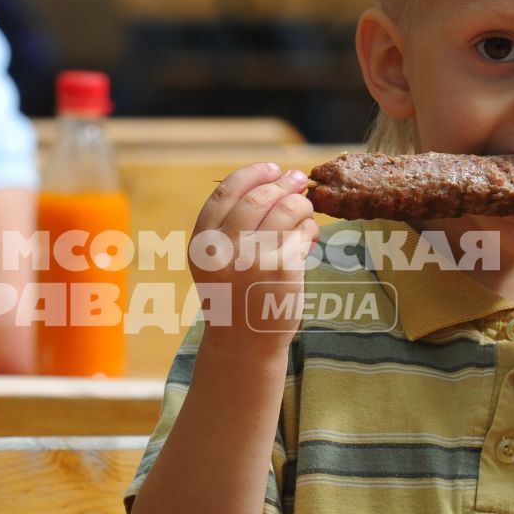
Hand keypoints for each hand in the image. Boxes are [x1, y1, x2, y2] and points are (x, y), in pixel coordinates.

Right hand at [191, 162, 318, 356]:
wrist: (243, 343)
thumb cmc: (233, 296)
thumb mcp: (215, 260)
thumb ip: (230, 226)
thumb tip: (271, 183)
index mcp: (203, 242)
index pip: (226, 192)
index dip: (252, 174)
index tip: (271, 169)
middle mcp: (223, 249)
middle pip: (259, 197)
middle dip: (283, 183)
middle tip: (298, 179)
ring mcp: (253, 259)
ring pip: (286, 210)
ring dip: (301, 204)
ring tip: (305, 210)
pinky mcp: (282, 270)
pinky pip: (302, 233)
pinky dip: (310, 228)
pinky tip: (309, 235)